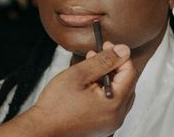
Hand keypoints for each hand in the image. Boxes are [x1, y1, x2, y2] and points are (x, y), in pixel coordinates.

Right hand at [0, 42, 135, 136]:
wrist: (43, 129)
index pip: (130, 73)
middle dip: (114, 66)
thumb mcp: (79, 75)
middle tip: (98, 54)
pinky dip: (104, 90)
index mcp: (114, 104)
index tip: (106, 45)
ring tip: (90, 67)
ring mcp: (110, 124)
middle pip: (127, 84)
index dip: (119, 55)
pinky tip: (89, 84)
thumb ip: (103, 61)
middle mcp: (117, 117)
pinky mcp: (102, 127)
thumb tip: (123, 50)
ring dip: (108, 78)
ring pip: (119, 94)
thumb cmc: (56, 105)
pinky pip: (111, 105)